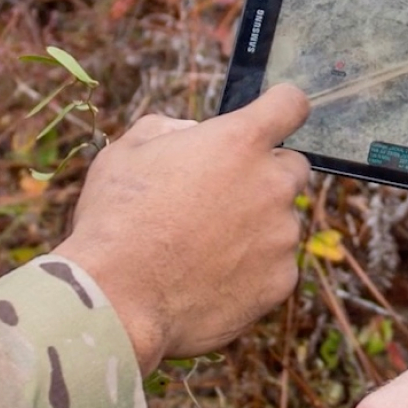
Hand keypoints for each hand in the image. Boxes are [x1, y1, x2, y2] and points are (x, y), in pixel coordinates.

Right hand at [55, 84, 310, 371]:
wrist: (115, 303)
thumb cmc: (115, 221)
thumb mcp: (127, 153)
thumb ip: (168, 128)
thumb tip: (191, 131)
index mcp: (240, 141)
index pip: (290, 104)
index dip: (281, 107)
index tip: (274, 114)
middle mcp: (272, 183)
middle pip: (292, 166)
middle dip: (264, 175)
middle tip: (219, 198)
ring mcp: (281, 235)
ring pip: (282, 220)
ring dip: (256, 226)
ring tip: (202, 248)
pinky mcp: (281, 280)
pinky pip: (276, 265)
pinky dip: (253, 270)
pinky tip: (211, 279)